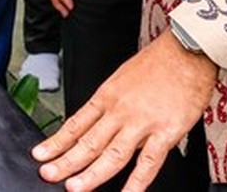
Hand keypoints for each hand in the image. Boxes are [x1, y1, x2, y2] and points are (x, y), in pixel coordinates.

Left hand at [33, 31, 216, 190]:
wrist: (186, 49)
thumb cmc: (158, 62)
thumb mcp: (123, 77)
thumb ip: (113, 104)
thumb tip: (102, 126)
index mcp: (107, 96)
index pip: (76, 124)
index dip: (57, 141)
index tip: (40, 154)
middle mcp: (119, 110)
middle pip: (88, 141)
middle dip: (65, 161)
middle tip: (48, 174)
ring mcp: (142, 123)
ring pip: (112, 154)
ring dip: (91, 174)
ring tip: (74, 187)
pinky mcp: (166, 132)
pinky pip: (149, 162)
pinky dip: (137, 182)